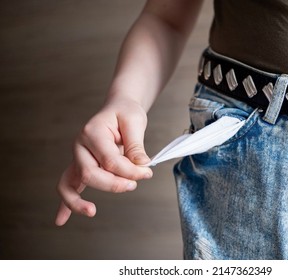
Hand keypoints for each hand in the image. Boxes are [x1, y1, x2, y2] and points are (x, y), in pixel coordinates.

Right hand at [55, 98, 152, 225]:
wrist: (118, 108)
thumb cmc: (125, 113)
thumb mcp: (134, 122)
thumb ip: (136, 145)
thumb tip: (141, 166)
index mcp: (93, 132)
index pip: (110, 160)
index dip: (130, 171)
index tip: (147, 171)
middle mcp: (81, 146)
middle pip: (90, 174)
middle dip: (115, 184)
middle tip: (135, 184)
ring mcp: (79, 157)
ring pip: (71, 183)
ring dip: (80, 200)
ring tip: (91, 211)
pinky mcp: (81, 166)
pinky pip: (69, 186)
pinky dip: (65, 204)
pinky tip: (61, 220)